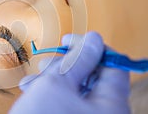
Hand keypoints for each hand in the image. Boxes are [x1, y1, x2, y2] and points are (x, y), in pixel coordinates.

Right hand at [9, 32, 129, 113]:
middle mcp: (106, 113)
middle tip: (49, 61)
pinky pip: (69, 102)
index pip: (113, 64)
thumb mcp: (57, 84)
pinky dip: (52, 93)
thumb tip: (94, 40)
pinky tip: (34, 90)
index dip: (91, 47)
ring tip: (34, 79)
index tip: (71, 40)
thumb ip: (78, 59)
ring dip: (54, 79)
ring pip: (77, 89)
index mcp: (111, 104)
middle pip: (94, 76)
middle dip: (66, 65)